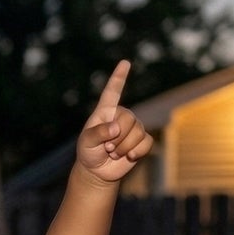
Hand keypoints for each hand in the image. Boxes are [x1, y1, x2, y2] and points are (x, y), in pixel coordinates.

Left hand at [76, 60, 153, 182]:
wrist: (97, 171)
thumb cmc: (88, 153)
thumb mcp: (86, 143)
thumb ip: (97, 133)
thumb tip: (116, 128)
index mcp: (105, 112)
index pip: (112, 92)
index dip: (118, 78)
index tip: (125, 63)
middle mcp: (121, 116)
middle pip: (129, 119)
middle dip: (117, 137)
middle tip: (107, 148)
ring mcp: (133, 127)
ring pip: (138, 132)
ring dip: (124, 148)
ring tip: (113, 153)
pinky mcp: (142, 140)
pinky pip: (146, 143)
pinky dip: (136, 152)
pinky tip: (128, 157)